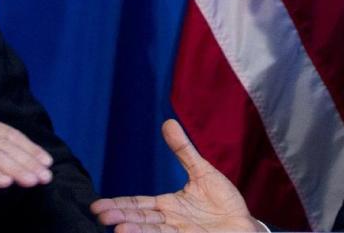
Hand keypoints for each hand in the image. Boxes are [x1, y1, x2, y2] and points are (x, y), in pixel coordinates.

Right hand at [91, 119, 261, 231]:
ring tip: (118, 228)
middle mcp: (170, 221)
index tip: (98, 206)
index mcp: (168, 205)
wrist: (246, 227)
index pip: (138, 204)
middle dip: (120, 217)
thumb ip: (183, 151)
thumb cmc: (224, 203)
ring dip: (136, 230)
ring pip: (153, 231)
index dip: (119, 205)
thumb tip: (168, 122)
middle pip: (141, 218)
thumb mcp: (202, 172)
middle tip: (99, 214)